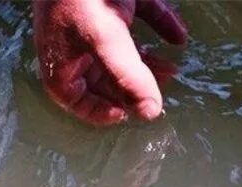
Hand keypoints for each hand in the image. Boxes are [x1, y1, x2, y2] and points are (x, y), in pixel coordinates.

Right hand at [32, 0, 186, 125]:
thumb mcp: (105, 38)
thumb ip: (128, 77)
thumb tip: (150, 112)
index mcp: (62, 56)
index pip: (73, 98)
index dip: (98, 112)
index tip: (126, 115)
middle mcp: (76, 40)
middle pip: (103, 77)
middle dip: (133, 88)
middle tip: (160, 94)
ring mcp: (95, 17)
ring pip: (122, 50)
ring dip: (149, 63)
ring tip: (173, 70)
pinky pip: (140, 15)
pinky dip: (160, 26)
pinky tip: (179, 37)